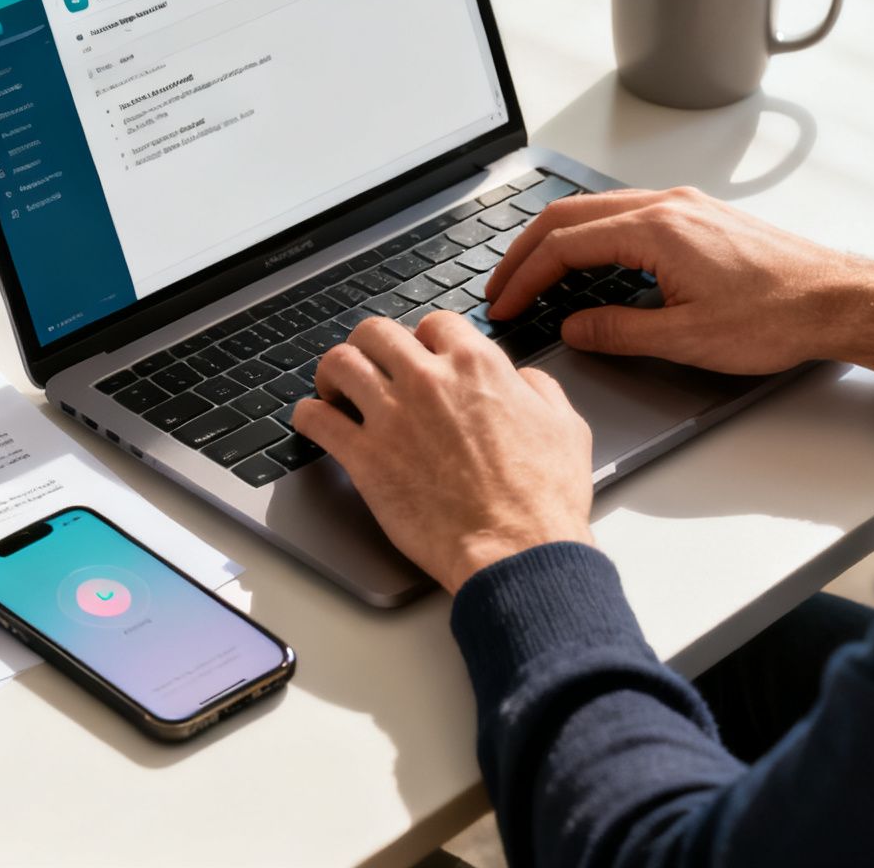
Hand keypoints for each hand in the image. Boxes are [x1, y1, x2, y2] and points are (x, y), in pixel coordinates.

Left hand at [293, 313, 593, 592]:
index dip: (425, 339)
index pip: (435, 324)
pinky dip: (308, 415)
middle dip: (370, 345)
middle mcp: (429, 381)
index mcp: (477, 366)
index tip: (420, 355)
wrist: (518, 549)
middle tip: (371, 366)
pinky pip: (316, 419)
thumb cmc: (543, 498)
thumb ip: (538, 390)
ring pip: (340, 363)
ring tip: (335, 389)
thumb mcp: (565, 426)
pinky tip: (313, 422)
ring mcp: (392, 416)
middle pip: (376, 332)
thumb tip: (522, 380)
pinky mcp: (365, 458)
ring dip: (333, 373)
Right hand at [484, 187, 873, 374]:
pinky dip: (591, 237)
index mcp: (656, 230)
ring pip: (597, 211)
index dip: (524, 278)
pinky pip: (625, 216)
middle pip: (569, 216)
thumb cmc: (778, 316)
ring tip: (534, 277)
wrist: (838, 300)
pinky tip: (588, 265)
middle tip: (501, 288)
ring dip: (557, 241)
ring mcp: (684, 207)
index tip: (505, 306)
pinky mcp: (699, 218)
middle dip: (525, 252)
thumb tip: (574, 327)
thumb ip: (618, 331)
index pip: (564, 246)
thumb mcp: (686, 339)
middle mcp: (666, 206)